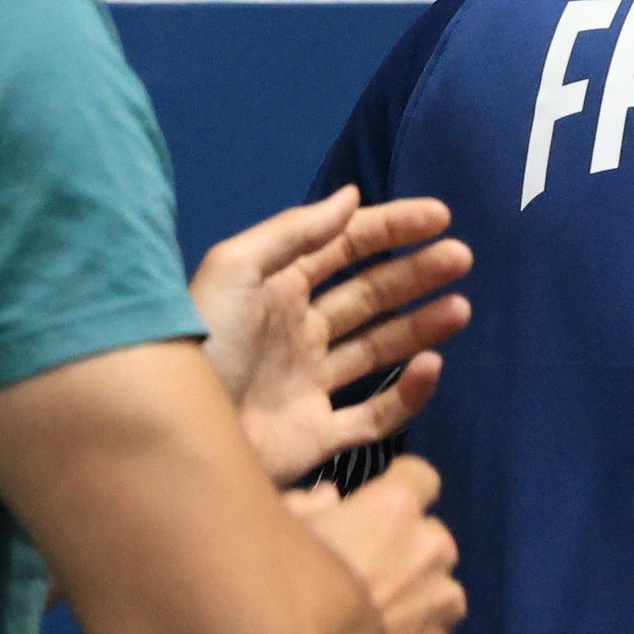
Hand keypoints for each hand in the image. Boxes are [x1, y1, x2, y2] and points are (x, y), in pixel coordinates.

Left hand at [193, 187, 473, 486]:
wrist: (173, 436)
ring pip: (380, 350)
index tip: (440, 218)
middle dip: (415, 273)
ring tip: (460, 309)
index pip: (344, 248)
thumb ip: (294, 232)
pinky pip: (376, 416)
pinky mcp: (317, 436)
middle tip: (460, 258)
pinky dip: (410, 394)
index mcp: (276, 290)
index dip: (391, 228)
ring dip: (422, 325)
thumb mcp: (234, 269)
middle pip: (369, 296)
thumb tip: (352, 197)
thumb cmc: (202, 344)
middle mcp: (297, 333)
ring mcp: (309, 386)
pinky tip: (432, 366)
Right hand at [293, 453, 465, 633]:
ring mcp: (444, 606)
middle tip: (363, 582)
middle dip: (405, 555)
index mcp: (396, 509)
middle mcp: (434, 549)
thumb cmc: (275, 593)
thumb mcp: (278, 534)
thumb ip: (309, 506)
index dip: (399, 491)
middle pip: (429, 541)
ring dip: (413, 605)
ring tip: (367, 631)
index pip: (420, 478)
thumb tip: (330, 500)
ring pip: (436, 595)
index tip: (380, 511)